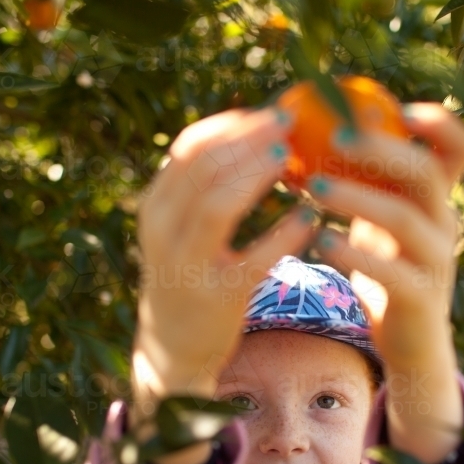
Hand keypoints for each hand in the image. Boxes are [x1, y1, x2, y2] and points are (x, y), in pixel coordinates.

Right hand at [133, 106, 315, 463]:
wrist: (173, 350)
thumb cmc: (189, 276)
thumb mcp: (180, 230)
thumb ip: (203, 189)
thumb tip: (252, 134)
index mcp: (155, 208)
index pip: (188, 149)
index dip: (230, 124)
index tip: (267, 112)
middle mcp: (163, 233)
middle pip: (203, 166)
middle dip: (248, 138)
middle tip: (289, 122)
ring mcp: (187, 266)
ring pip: (219, 204)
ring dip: (257, 174)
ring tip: (291, 159)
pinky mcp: (219, 297)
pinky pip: (255, 258)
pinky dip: (284, 234)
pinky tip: (308, 218)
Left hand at [306, 102, 463, 463]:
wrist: (410, 341)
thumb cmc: (386, 269)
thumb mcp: (381, 220)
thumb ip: (366, 181)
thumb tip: (311, 128)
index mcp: (437, 200)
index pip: (460, 149)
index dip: (439, 122)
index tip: (397, 106)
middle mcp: (445, 223)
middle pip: (427, 173)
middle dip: (382, 149)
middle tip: (334, 136)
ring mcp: (438, 261)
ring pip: (405, 219)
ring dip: (357, 197)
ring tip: (312, 186)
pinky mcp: (422, 297)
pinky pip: (391, 271)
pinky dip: (354, 252)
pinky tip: (320, 240)